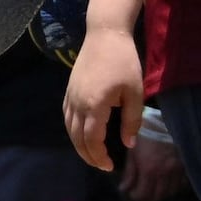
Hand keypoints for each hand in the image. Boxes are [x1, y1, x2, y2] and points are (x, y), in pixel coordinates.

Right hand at [60, 29, 145, 174]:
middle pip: (78, 138)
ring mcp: (71, 96)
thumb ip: (131, 120)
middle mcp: (78, 104)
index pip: (93, 140)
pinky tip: (81, 134)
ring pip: (69, 129)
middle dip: (88, 155)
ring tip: (91, 154)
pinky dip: (72, 131)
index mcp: (95, 105)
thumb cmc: (124, 62)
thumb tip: (129, 144)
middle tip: (101, 165)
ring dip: (79, 145)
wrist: (104, 34)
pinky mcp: (69, 90)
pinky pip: (66, 117)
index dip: (100, 156)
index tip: (110, 166)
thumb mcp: (134, 92)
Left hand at [121, 124, 182, 200]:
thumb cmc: (147, 134)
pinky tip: (168, 184)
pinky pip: (182, 185)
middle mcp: (165, 174)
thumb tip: (124, 189)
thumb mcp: (134, 151)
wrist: (168, 120)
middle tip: (141, 195)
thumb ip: (129, 172)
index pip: (142, 194)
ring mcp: (178, 171)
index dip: (135, 196)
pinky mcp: (187, 167)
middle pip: (156, 197)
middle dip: (147, 199)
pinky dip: (174, 187)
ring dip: (160, 194)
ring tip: (153, 190)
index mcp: (149, 169)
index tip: (131, 193)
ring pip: (170, 193)